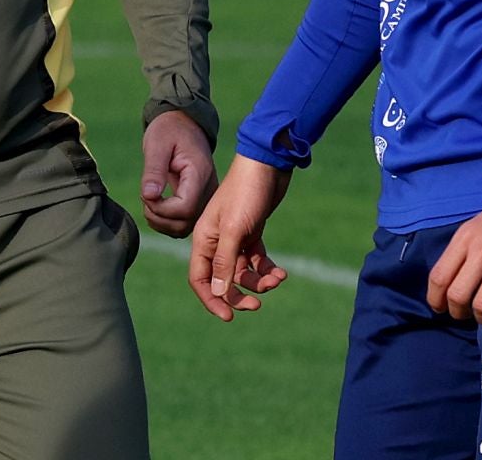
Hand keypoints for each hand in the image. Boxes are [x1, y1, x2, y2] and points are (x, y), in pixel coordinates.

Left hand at [139, 110, 217, 237]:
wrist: (184, 123)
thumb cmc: (170, 129)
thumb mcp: (157, 143)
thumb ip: (153, 170)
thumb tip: (148, 196)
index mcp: (199, 174)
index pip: (185, 208)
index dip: (161, 208)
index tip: (147, 193)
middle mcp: (208, 190)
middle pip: (185, 223)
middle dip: (158, 217)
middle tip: (146, 197)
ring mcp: (206, 198)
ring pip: (184, 228)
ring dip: (161, 222)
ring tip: (150, 200)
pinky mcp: (199, 201)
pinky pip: (184, 223)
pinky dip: (166, 221)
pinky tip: (157, 204)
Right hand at [187, 155, 290, 321]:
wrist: (268, 165)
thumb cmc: (246, 193)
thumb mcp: (234, 229)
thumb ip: (224, 262)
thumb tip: (218, 293)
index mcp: (204, 239)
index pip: (200, 279)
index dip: (212, 300)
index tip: (230, 317)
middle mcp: (216, 241)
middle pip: (222, 280)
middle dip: (239, 294)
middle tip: (258, 304)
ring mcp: (235, 237)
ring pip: (243, 272)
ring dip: (259, 281)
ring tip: (277, 278)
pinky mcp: (252, 233)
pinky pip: (257, 261)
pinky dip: (268, 269)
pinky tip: (281, 272)